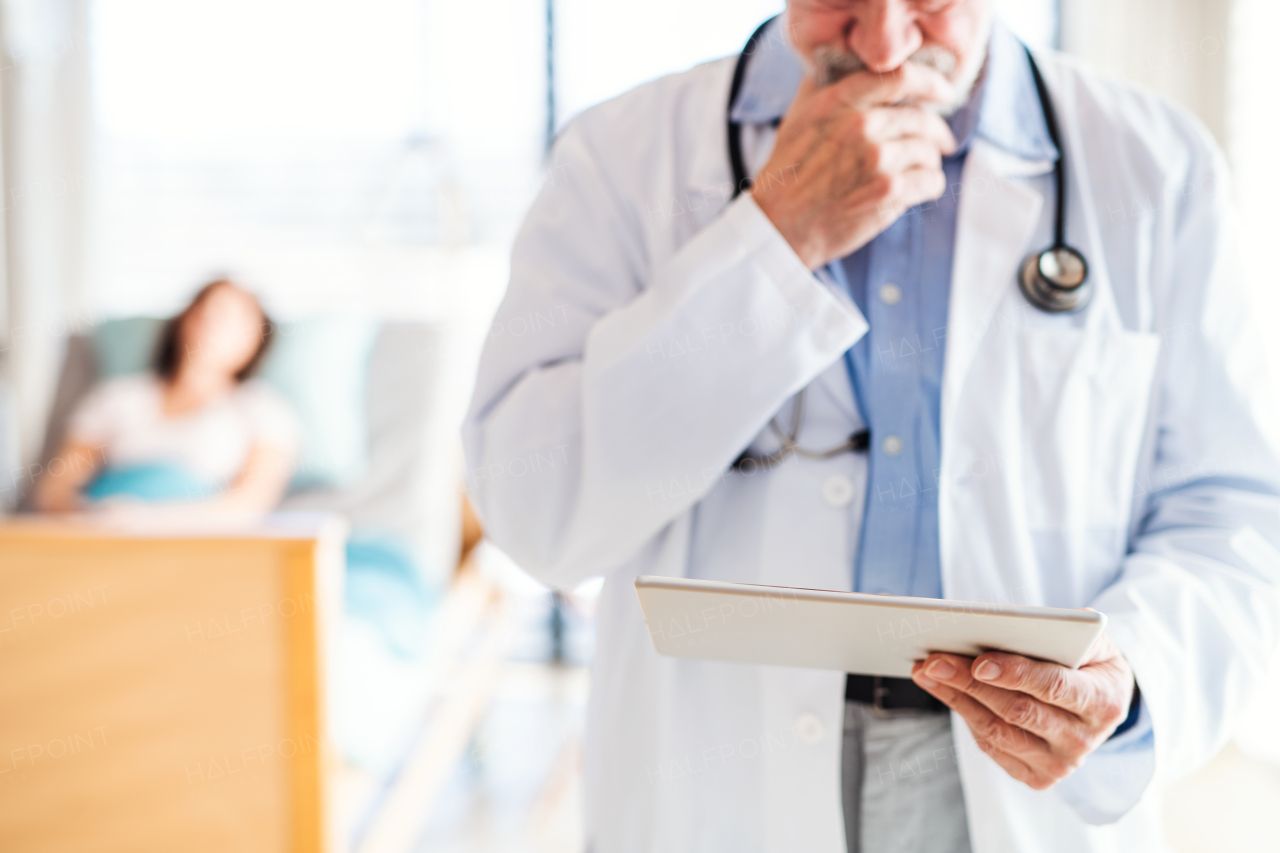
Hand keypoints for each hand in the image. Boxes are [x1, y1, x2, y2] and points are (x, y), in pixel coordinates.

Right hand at [752, 63, 957, 269]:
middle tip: (939, 143)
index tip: (943, 92)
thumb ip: (826, 86)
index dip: (931, 82)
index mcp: (841, 101)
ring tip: (916, 171)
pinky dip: (929, 186)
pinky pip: (932, 181)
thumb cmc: (788, 172)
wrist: (780, 225)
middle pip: (922, 118)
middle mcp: (861, 125)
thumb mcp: (799, 117)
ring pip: (929, 152)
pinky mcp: (889, 192)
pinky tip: (915, 190)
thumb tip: (851, 63)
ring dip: (928, 163)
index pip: (901, 76)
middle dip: (935, 133)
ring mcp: (877, 159)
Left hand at [910, 632, 1135, 789]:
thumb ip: (1066, 629)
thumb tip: (1022, 620)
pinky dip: (963, 713)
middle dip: (970, 683)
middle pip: (1016, 710)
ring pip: (997, 731)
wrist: (1102, 704)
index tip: (980, 661)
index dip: (1016, 674)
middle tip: (934, 660)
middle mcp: (1084, 740)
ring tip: (926, 670)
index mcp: (1104, 702)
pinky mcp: (1036, 776)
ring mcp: (1060, 764)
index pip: (1054, 687)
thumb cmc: (1089, 662)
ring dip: (956, 698)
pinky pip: (991, 745)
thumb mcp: (1090, 640)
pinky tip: (941, 689)